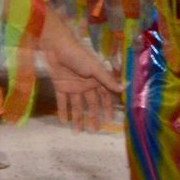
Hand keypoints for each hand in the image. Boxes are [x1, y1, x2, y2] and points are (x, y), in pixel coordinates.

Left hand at [40, 13, 120, 130]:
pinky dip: (63, 111)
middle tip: (94, 131)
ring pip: (77, 105)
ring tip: (77, 132)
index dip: (107, 108)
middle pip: (91, 104)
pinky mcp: (60, 86)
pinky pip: (62, 101)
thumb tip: (123, 89)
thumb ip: (107, 79)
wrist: (56, 46)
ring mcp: (72, 86)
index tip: (109, 120)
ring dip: (77, 118)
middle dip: (93, 117)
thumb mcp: (94, 68)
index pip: (104, 96)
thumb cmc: (78, 55)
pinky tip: (64, 122)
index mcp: (95, 79)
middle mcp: (85, 84)